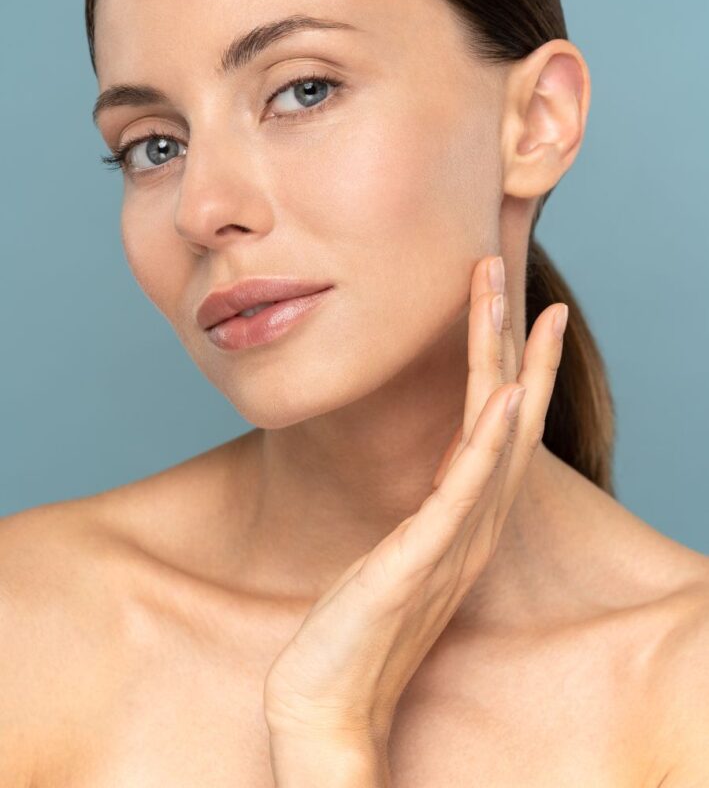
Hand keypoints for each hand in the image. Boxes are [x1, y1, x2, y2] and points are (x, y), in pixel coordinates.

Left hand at [263, 254, 567, 750]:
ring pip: (494, 432)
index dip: (516, 360)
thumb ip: (421, 506)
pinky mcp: (426, 556)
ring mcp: (457, 537)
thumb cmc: (357, 620)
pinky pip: (467, 487)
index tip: (521, 303)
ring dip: (503, 359)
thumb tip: (419, 463)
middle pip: (508, 410)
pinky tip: (504, 393)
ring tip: (509, 298)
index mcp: (467, 514)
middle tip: (499, 261)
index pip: (502, 422)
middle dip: (508, 333)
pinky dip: (491, 437)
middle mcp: (476, 520)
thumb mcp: (397, 546)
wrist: (329, 695)